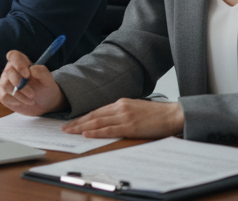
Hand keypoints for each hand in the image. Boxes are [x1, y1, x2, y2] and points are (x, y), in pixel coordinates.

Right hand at [0, 50, 67, 115]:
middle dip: (21, 85)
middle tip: (32, 94)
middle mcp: (11, 69)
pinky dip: (15, 101)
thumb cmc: (45, 88)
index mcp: (22, 61)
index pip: (13, 56)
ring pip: (6, 85)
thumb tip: (32, 69)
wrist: (43, 104)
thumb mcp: (48, 80)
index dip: (18, 63)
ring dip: (20, 95)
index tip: (27, 75)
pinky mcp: (1, 93)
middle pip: (9, 72)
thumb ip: (42, 72)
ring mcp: (4, 81)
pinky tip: (24, 102)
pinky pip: (4, 95)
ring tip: (31, 100)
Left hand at [62, 98, 184, 139]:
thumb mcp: (136, 108)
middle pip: (93, 115)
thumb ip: (123, 112)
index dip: (83, 117)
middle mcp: (120, 107)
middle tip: (64, 127)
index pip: (97, 111)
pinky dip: (96, 132)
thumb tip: (111, 119)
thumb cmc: (157, 114)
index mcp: (121, 103)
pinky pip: (108, 129)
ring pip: (97, 122)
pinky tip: (86, 134)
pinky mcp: (130, 126)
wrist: (173, 115)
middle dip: (77, 122)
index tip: (73, 121)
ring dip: (81, 127)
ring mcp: (124, 116)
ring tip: (70, 131)